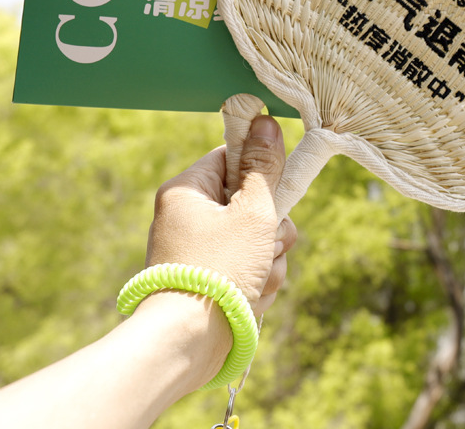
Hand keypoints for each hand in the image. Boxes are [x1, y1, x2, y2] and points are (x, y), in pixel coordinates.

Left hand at [143, 115, 296, 314]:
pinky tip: (251, 297)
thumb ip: (264, 167)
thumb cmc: (217, 271)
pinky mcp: (206, 277)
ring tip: (258, 277)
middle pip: (248, 201)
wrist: (187, 343)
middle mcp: (186, 216)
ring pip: (253, 237)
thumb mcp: (252, 212)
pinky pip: (245, 265)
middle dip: (270, 227)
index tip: (279, 186)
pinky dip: (256, 278)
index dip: (260, 170)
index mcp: (186, 190)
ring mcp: (195, 249)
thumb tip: (265, 121)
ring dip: (268, 257)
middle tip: (268, 242)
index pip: (231, 157)